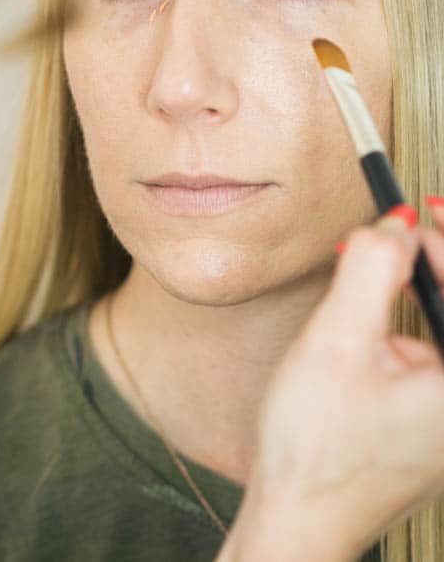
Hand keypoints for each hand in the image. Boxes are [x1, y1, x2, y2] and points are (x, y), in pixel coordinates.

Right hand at [220, 205, 443, 561]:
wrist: (299, 519)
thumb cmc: (316, 450)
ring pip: (442, 330)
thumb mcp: (337, 340)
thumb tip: (396, 225)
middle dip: (433, 263)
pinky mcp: (434, 426)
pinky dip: (408, 326)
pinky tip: (370, 331)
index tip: (420, 209)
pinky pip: (432, 358)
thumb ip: (372, 269)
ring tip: (377, 277)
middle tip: (406, 233)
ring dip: (418, 293)